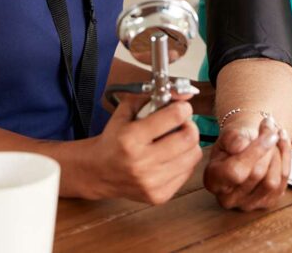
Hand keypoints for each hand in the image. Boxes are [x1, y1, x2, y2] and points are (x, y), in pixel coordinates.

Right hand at [83, 92, 202, 203]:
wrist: (98, 172)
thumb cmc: (113, 139)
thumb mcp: (125, 111)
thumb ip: (152, 98)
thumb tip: (183, 94)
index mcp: (131, 138)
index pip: (174, 117)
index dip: (183, 108)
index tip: (181, 108)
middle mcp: (141, 162)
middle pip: (189, 138)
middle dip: (190, 126)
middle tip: (182, 124)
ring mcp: (151, 182)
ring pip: (193, 155)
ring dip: (189, 144)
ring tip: (177, 140)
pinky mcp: (159, 196)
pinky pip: (188, 172)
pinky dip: (184, 161)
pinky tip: (171, 157)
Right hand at [203, 114, 291, 210]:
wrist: (245, 146)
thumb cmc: (235, 140)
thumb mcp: (228, 134)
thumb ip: (231, 138)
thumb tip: (241, 145)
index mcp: (213, 180)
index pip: (235, 171)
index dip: (254, 151)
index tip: (268, 130)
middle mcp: (228, 198)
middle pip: (257, 174)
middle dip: (268, 148)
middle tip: (269, 128)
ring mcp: (248, 204)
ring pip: (272, 181)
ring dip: (278, 154)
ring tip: (275, 135)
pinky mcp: (266, 203)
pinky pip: (284, 181)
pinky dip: (286, 158)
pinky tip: (282, 143)